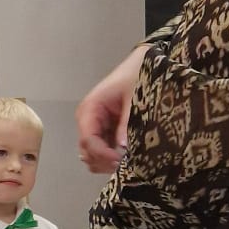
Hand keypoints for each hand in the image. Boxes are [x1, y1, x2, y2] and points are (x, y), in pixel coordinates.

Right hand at [76, 43, 148, 173]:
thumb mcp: (134, 99)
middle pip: (87, 151)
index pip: (88, 139)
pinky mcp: (104, 130)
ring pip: (92, 154)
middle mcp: (87, 120)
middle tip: (125, 164)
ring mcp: (94, 126)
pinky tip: (125, 155)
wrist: (141, 64)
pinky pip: (102, 150)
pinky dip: (111, 157)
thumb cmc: (135, 77)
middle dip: (103, 161)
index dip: (102, 154)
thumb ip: (127, 123)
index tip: (121, 161)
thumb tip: (123, 148)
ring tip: (126, 161)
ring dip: (106, 161)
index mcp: (90, 109)